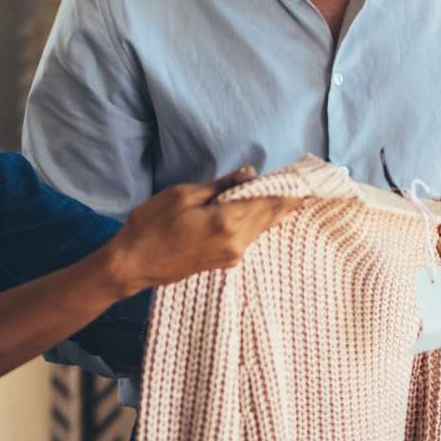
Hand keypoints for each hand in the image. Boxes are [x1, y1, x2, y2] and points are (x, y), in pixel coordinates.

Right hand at [103, 167, 303, 292]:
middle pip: (272, 216)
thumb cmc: (150, 226)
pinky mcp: (225, 261)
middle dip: (289, 198)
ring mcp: (232, 255)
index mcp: (227, 221)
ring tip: (292, 192)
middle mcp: (236, 242)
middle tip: (308, 182)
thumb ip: (220, 186)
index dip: (289, 187)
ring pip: (263, 227)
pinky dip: (261, 220)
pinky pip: (251, 236)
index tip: (307, 176)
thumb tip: (249, 174)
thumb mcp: (182, 195)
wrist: (132, 265)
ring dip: (276, 209)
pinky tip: (264, 209)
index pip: (269, 200)